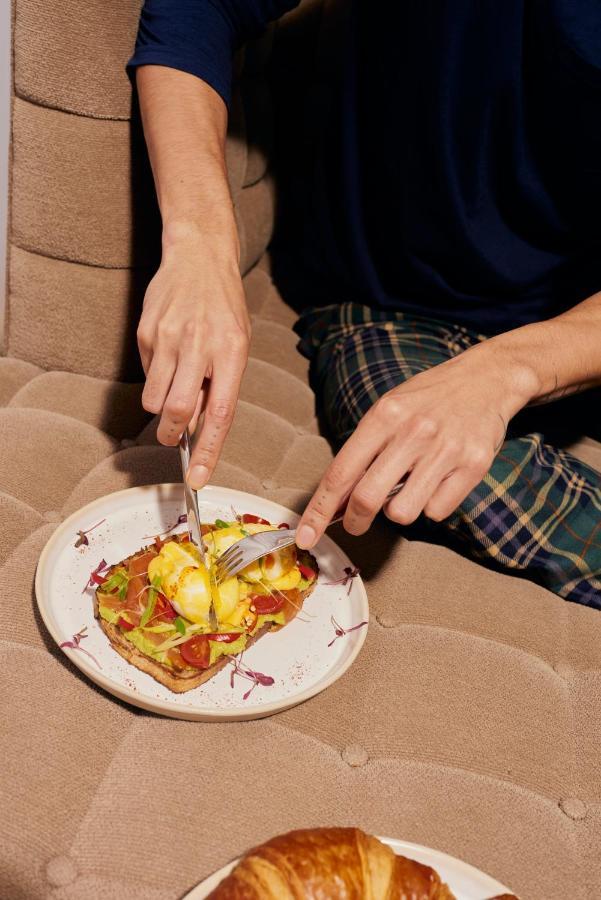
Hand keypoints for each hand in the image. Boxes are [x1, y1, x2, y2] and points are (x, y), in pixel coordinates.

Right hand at [137, 226, 250, 488]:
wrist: (198, 256)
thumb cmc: (224, 307)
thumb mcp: (237, 344)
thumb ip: (220, 385)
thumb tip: (199, 428)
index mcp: (232, 353)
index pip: (220, 413)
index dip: (208, 450)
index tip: (197, 479)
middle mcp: (200, 346)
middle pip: (178, 411)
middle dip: (171, 434)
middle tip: (171, 437)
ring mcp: (170, 339)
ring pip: (155, 399)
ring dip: (161, 408)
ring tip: (175, 384)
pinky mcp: (147, 333)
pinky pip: (146, 374)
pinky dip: (155, 377)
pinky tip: (169, 353)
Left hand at [295, 343, 536, 547]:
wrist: (487, 379)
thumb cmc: (428, 399)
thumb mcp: (389, 410)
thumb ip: (363, 451)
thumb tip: (337, 501)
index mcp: (385, 415)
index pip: (341, 472)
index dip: (319, 511)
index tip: (306, 536)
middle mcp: (413, 432)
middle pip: (368, 499)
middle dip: (355, 521)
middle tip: (356, 524)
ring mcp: (445, 450)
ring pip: (403, 512)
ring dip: (398, 511)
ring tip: (410, 487)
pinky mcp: (473, 466)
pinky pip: (437, 512)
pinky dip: (431, 505)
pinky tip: (437, 482)